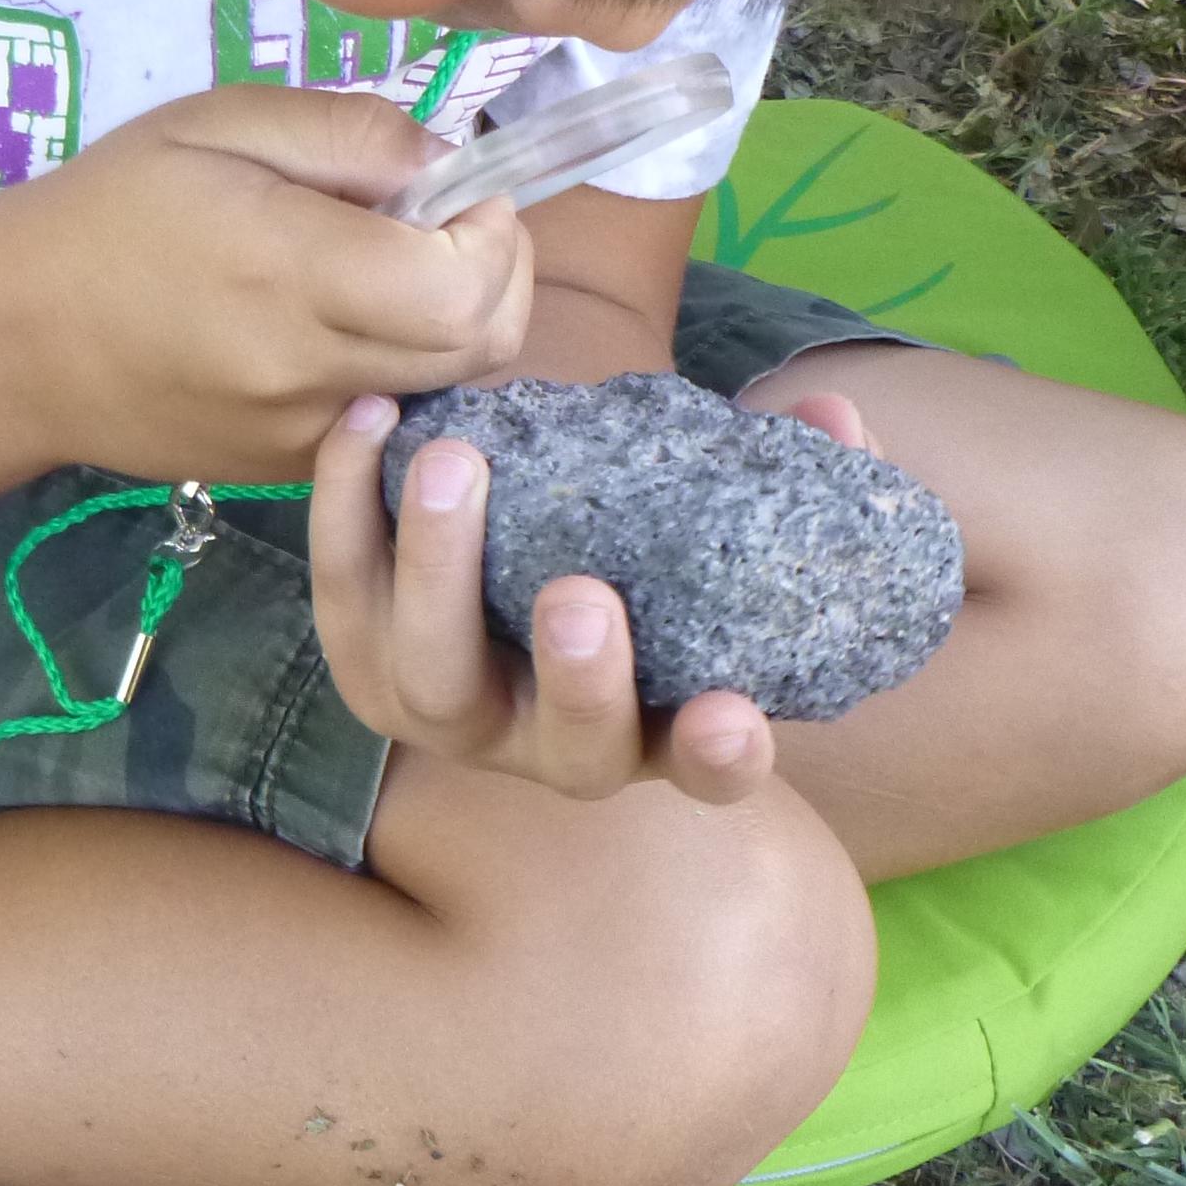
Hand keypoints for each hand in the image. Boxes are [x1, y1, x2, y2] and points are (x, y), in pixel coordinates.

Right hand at [0, 85, 535, 483]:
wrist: (14, 340)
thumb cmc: (111, 209)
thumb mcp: (217, 123)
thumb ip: (347, 132)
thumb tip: (447, 159)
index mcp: (289, 275)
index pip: (462, 289)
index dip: (494, 237)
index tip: (460, 195)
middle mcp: (307, 372)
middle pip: (480, 348)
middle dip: (498, 277)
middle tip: (450, 225)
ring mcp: (302, 437)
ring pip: (449, 393)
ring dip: (458, 328)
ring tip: (396, 269)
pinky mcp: (289, 471)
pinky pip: (392, 423)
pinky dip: (406, 372)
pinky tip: (349, 325)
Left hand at [307, 389, 880, 806]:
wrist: (530, 548)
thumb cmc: (650, 546)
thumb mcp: (721, 519)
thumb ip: (792, 476)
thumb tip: (837, 418)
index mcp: (665, 727)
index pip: (707, 767)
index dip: (721, 753)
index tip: (734, 716)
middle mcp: (560, 744)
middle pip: (564, 744)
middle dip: (576, 678)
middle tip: (581, 593)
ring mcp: (456, 713)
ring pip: (431, 682)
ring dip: (438, 571)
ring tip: (454, 464)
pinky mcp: (371, 658)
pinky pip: (348, 595)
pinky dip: (350, 507)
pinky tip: (373, 418)